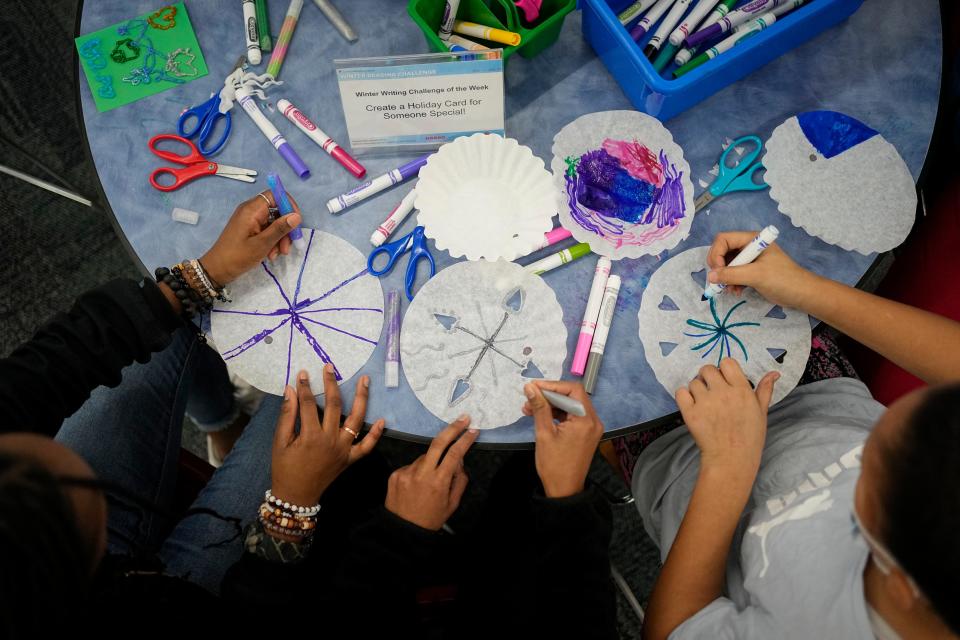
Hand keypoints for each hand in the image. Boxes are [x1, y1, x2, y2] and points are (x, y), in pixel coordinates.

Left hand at [200, 190, 302, 285]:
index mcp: (251, 210)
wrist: (218, 269)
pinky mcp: (250, 229)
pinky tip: (271, 254)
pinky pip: (267, 230)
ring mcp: (250, 220)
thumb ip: (280, 228)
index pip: (274, 195)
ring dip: (280, 238)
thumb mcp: (262, 244)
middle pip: (277, 210)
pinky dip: (272, 241)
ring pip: (274, 222)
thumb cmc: (238, 256)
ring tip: (278, 254)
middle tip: (288, 246)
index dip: (288, 204)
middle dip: (285, 227)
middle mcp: (251, 211)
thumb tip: (297, 216)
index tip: (296, 221)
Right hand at [271, 365, 383, 509]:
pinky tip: (382, 420)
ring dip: (362, 398)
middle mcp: (331, 440)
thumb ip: (287, 415)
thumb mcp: (280, 442)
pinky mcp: (350, 459)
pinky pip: (367, 446)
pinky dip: (375, 434)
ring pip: (356, 420)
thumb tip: (290, 390)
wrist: (296, 495)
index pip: (308, 404)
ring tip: (365, 380)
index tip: (304, 373)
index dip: (305, 387)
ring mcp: (344, 449)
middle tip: (330, 367)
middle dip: (332, 384)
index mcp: (311, 436)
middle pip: (334, 405)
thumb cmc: (285, 468)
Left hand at [385, 417, 477, 529]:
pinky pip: (412, 465)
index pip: (454, 454)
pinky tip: (417, 485)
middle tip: (463, 419)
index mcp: (438, 482)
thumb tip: (460, 461)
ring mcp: (407, 472)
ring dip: (432, 460)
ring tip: (431, 479)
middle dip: (452, 428)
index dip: (465, 440)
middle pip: (438, 443)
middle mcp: (422, 474)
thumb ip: (459, 480)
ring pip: (425, 456)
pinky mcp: (395, 474)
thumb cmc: (431, 518)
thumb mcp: (452, 504)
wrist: (402, 531)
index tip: (473, 430)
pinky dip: (418, 470)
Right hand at [523, 381, 603, 497]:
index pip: (572, 390)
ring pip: (571, 406)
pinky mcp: (586, 433)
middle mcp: (593, 421)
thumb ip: (539, 407)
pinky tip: (540, 415)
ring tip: (529, 408)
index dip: (552, 385)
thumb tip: (530, 388)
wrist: (564, 490)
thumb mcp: (544, 433)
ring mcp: (591, 428)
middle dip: (550, 395)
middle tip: (529, 397)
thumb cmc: (554, 465)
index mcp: (586, 420)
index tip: (534, 387)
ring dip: (551, 404)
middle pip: (572, 396)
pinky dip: (557, 414)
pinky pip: (572, 416)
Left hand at [675, 359, 778, 476]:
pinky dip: (684, 396)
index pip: (727, 362)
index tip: (724, 380)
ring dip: (697, 389)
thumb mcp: (761, 412)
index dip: (724, 369)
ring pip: (694, 382)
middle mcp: (722, 393)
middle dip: (708, 377)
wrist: (731, 459)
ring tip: (704, 404)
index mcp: (741, 390)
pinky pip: (681, 392)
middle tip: (712, 392)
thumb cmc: (749, 437)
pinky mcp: (690, 413)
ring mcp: (705, 402)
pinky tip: (692, 405)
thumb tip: (774, 373)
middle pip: (707, 369)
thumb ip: (765, 390)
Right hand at [706, 231, 818, 309]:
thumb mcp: (756, 275)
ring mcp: (750, 259)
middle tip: (719, 282)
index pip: (723, 239)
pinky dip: (731, 282)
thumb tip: (710, 277)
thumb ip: (731, 275)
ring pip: (726, 264)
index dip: (716, 254)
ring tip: (729, 290)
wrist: (802, 294)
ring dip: (724, 277)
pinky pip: (733, 273)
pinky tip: (736, 292)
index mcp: (752, 240)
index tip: (718, 272)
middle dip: (719, 267)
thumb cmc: (782, 279)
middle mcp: (748, 246)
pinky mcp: (751, 271)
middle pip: (722, 251)